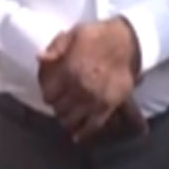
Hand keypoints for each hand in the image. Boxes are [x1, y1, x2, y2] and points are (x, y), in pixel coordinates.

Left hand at [38, 18, 140, 143]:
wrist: (129, 40)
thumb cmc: (100, 34)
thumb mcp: (75, 33)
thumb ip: (56, 47)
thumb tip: (39, 58)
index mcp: (69, 71)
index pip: (49, 95)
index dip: (49, 94)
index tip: (51, 92)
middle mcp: (79, 89)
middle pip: (59, 109)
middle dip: (58, 107)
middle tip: (61, 103)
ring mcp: (94, 100)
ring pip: (72, 120)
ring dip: (68, 119)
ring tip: (68, 116)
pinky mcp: (109, 106)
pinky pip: (93, 125)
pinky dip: (84, 133)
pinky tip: (77, 135)